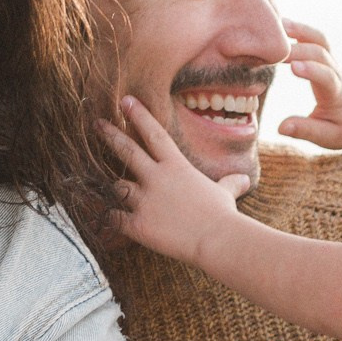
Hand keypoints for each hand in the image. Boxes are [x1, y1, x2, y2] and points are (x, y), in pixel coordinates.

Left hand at [99, 95, 250, 263]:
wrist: (216, 239)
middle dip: (110, 135)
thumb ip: (230, 183)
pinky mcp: (138, 224)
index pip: (154, 134)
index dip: (139, 115)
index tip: (125, 101)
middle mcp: (156, 178)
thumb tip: (244, 181)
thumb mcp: (226, 193)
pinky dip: (108, 217)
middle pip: (127, 151)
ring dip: (111, 185)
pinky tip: (104, 217)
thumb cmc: (223, 215)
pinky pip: (113, 217)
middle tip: (97, 124)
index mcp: (176, 166)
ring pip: (117, 185)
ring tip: (100, 183)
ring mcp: (144, 201)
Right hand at [274, 19, 341, 149]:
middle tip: (271, 49)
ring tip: (276, 24)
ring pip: (319, 39)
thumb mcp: (327, 137)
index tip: (292, 67)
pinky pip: (313, 38)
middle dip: (298, 48)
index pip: (327, 77)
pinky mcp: (325, 57)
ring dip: (299, 30)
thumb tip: (282, 127)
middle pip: (320, 53)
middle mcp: (336, 72)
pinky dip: (298, 29)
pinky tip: (279, 24)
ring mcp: (332, 62)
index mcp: (337, 93)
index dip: (312, 70)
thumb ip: (305, 130)